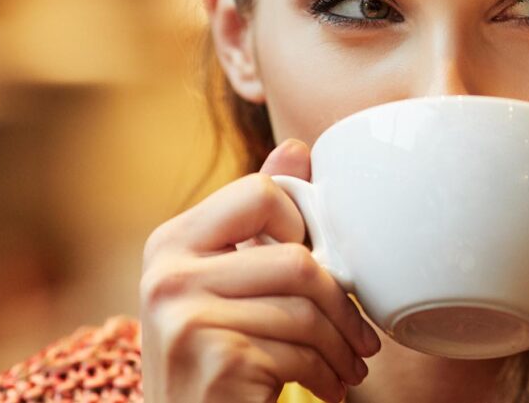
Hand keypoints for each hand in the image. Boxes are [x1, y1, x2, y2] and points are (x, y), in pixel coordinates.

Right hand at [139, 139, 380, 402]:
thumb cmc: (215, 355)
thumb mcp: (225, 282)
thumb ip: (257, 219)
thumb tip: (296, 148)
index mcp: (172, 242)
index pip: (259, 194)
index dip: (299, 224)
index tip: (314, 261)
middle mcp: (168, 276)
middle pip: (296, 260)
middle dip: (342, 303)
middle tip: (360, 334)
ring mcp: (186, 320)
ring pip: (305, 311)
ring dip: (342, 347)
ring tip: (348, 364)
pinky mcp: (216, 361)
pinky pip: (300, 353)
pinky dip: (328, 375)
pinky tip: (328, 387)